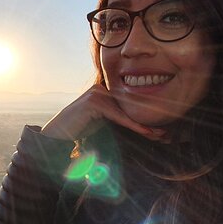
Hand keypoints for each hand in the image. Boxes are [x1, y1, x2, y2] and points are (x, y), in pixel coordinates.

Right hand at [41, 84, 166, 141]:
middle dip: (148, 120)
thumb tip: (141, 126)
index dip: (145, 116)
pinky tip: (146, 132)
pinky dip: (133, 125)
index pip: (130, 103)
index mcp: (105, 91)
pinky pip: (118, 115)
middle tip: (165, 134)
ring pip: (126, 110)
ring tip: (159, 135)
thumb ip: (117, 118)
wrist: (56, 135)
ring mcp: (97, 93)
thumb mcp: (102, 122)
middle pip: (131, 105)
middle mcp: (101, 88)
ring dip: (144, 125)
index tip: (160, 130)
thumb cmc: (79, 131)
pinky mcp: (94, 101)